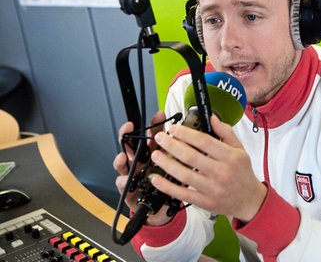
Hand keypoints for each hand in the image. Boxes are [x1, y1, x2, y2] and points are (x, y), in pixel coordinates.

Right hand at [113, 111, 172, 225]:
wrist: (161, 210)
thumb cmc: (167, 187)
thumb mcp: (177, 170)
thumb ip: (182, 156)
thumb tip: (193, 142)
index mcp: (154, 154)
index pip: (153, 136)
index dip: (155, 124)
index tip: (160, 115)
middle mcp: (141, 162)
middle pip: (132, 144)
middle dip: (128, 134)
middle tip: (129, 128)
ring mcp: (133, 174)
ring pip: (123, 162)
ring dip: (121, 157)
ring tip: (124, 155)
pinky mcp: (128, 189)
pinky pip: (122, 184)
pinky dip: (123, 181)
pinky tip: (125, 179)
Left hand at [149, 115, 266, 222]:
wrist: (250, 201)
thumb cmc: (243, 173)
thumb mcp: (240, 150)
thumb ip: (226, 133)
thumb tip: (212, 118)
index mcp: (230, 157)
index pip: (204, 141)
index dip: (186, 134)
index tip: (173, 129)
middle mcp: (221, 172)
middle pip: (191, 157)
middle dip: (171, 145)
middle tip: (160, 138)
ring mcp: (212, 189)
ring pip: (184, 175)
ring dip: (167, 164)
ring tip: (156, 155)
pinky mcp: (205, 202)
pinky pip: (182, 194)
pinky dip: (167, 186)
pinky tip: (156, 179)